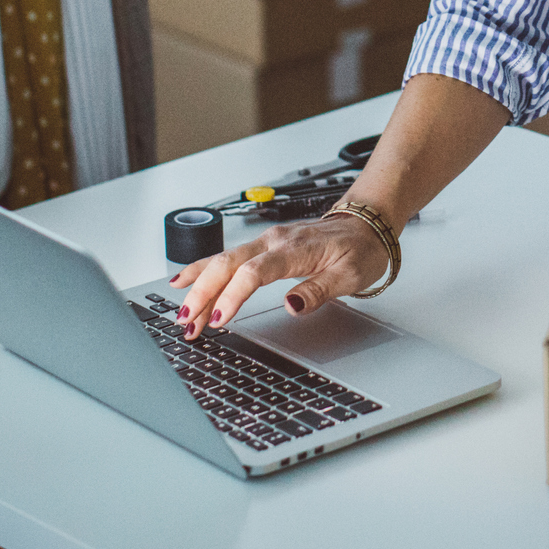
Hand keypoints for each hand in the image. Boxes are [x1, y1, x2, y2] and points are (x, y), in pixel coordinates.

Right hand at [166, 212, 390, 336]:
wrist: (367, 224)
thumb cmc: (360, 249)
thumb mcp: (350, 275)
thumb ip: (319, 290)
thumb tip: (291, 305)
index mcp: (294, 249)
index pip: (254, 272)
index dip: (233, 296)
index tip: (218, 320)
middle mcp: (274, 241)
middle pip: (228, 265)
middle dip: (203, 294)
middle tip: (187, 324)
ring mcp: (266, 241)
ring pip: (222, 260)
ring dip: (199, 286)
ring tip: (181, 313)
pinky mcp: (263, 246)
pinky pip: (227, 257)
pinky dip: (203, 269)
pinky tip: (184, 280)